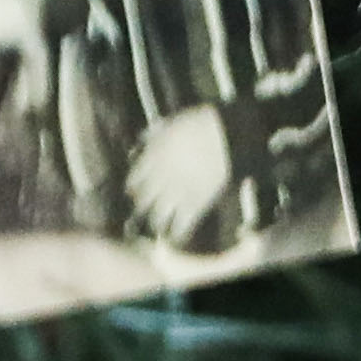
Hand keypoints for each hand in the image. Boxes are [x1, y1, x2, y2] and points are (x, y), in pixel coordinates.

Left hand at [125, 102, 239, 247]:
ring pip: (160, 215)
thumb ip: (155, 134)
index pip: (135, 179)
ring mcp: (179, 192)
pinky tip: (177, 237)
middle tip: (144, 210)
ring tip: (158, 228)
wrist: (226, 135)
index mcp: (153, 159)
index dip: (133, 187)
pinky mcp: (197, 202)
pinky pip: (184, 223)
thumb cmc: (200, 124)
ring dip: (157, 222)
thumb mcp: (171, 122)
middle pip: (144, 200)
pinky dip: (180, 232)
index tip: (133, 190)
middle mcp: (161, 178)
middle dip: (143, 206)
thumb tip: (143, 139)